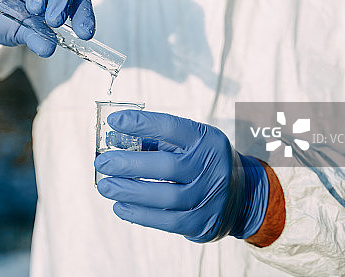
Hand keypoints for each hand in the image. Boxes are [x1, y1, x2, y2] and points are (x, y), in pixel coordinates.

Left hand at [94, 110, 268, 241]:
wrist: (241, 196)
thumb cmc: (202, 162)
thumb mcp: (189, 143)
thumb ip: (154, 140)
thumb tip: (114, 140)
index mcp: (207, 140)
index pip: (171, 128)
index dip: (140, 123)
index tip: (114, 121)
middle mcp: (212, 168)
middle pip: (166, 167)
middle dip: (128, 164)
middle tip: (102, 162)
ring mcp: (209, 198)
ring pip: (165, 197)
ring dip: (129, 191)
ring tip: (105, 186)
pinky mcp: (202, 223)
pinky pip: (166, 221)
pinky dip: (138, 214)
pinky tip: (120, 206)